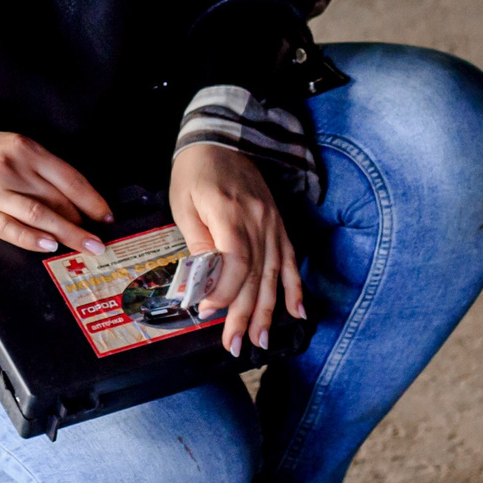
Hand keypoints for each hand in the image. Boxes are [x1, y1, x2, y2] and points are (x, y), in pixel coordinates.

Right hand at [0, 124, 112, 255]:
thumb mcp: (9, 146)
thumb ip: (38, 168)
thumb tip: (70, 199)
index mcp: (25, 148)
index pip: (69, 177)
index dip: (92, 200)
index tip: (107, 216)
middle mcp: (12, 168)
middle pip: (58, 199)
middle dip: (83, 222)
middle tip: (100, 241)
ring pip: (39, 214)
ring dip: (67, 233)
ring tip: (85, 247)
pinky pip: (10, 228)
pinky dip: (32, 238)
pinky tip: (49, 246)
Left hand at [171, 144, 302, 353]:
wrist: (222, 138)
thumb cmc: (196, 172)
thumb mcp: (185, 205)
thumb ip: (198, 244)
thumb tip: (203, 285)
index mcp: (230, 213)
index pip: (235, 261)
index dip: (224, 291)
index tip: (207, 310)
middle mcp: (258, 220)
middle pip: (255, 275)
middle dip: (244, 314)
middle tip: (234, 345)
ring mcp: (272, 223)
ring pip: (273, 274)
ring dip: (269, 310)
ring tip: (262, 340)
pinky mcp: (278, 224)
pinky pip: (290, 260)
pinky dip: (294, 287)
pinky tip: (297, 312)